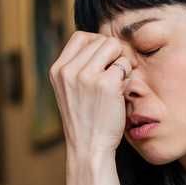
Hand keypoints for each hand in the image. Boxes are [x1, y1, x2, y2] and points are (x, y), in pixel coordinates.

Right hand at [49, 31, 133, 157]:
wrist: (89, 148)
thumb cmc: (85, 120)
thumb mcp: (70, 91)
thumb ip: (78, 68)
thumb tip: (103, 43)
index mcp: (57, 70)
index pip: (80, 36)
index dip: (97, 44)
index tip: (104, 62)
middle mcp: (69, 70)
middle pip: (100, 40)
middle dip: (112, 54)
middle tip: (114, 76)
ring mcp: (86, 76)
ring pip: (114, 47)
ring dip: (121, 62)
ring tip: (117, 83)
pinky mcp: (106, 84)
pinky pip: (125, 64)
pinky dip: (128, 76)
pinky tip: (122, 92)